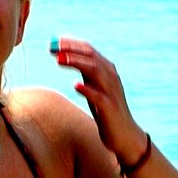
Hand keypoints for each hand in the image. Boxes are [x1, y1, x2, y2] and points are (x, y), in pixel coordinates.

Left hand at [48, 37, 146, 163]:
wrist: (124, 135)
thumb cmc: (106, 111)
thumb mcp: (95, 87)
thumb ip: (86, 73)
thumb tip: (65, 56)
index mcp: (107, 70)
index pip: (89, 50)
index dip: (71, 44)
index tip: (53, 42)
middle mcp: (111, 77)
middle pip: (91, 56)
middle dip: (71, 50)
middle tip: (53, 48)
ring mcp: (111, 92)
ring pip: (95, 71)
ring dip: (76, 62)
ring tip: (59, 60)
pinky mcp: (109, 108)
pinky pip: (98, 96)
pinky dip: (87, 89)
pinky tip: (75, 85)